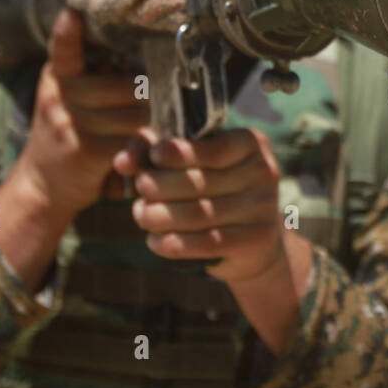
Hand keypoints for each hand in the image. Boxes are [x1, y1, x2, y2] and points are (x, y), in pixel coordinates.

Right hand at [12, 8, 147, 221]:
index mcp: (57, 78)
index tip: (72, 15)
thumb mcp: (68, 99)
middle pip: (127, 86)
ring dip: (148, 122)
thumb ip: (93, 77)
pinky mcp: (87, 150)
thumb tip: (135, 58)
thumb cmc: (69, 133)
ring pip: (137, 113)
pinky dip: (145, 145)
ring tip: (144, 128)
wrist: (42, 184)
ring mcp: (71, 124)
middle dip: (145, 97)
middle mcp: (60, 97)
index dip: (68, 33)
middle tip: (148, 106)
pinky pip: (134, 140)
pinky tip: (142, 149)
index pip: (64, 52)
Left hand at [114, 126, 312, 352]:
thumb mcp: (194, 163)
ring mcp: (264, 208)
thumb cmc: (215, 189)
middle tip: (141, 188)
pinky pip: (209, 242)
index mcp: (252, 144)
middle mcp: (264, 173)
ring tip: (141, 216)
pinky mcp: (257, 240)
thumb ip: (158, 152)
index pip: (214, 148)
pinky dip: (176, 243)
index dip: (180, 153)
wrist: (253, 241)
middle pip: (203, 181)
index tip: (154, 157)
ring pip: (202, 213)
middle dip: (164, 185)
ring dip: (163, 216)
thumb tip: (122, 161)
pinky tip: (155, 241)